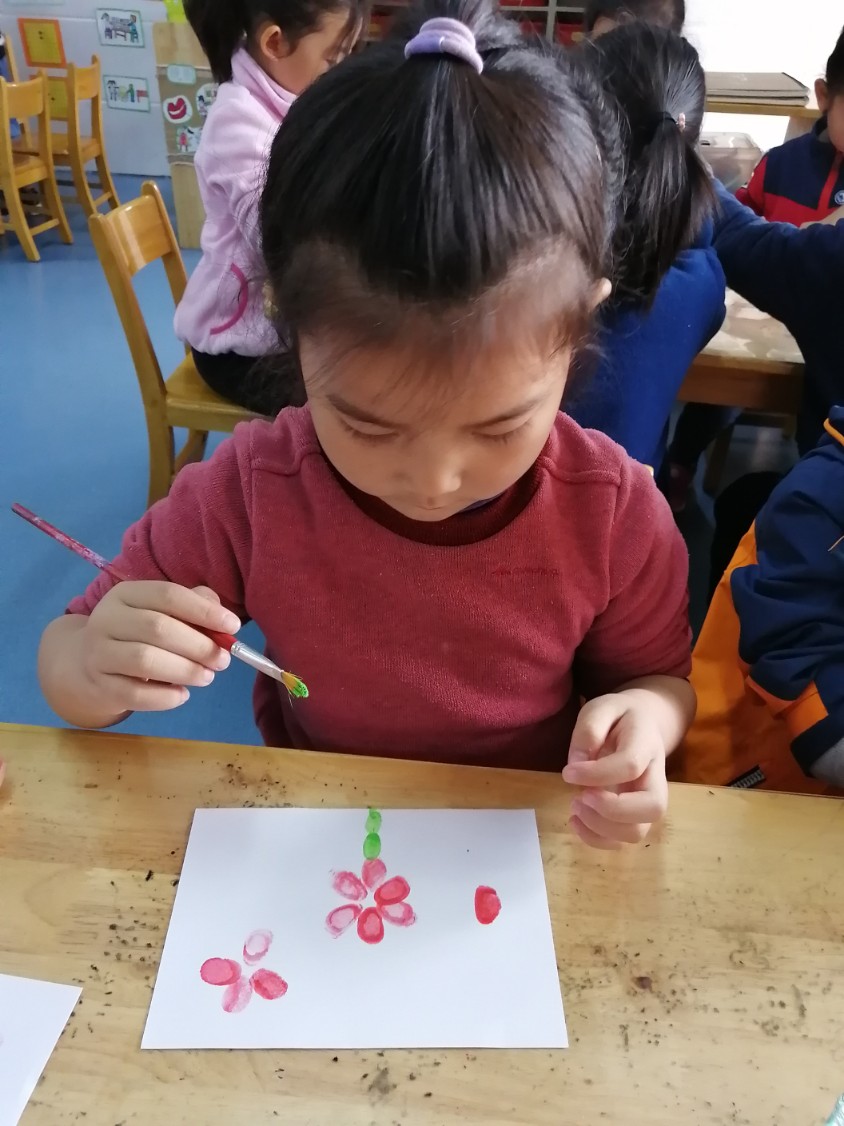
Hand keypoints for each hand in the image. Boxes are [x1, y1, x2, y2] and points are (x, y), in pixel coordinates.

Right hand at [80, 582, 239, 714]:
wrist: (88, 664)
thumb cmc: (138, 634)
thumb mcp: (163, 611)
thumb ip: (195, 606)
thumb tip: (222, 619)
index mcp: (126, 594)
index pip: (168, 595)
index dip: (203, 611)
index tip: (233, 626)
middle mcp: (107, 619)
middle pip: (158, 628)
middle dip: (199, 645)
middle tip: (223, 660)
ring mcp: (98, 653)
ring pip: (145, 660)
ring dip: (185, 671)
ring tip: (207, 677)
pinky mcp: (100, 685)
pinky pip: (135, 694)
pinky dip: (165, 697)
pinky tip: (182, 695)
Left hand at [562, 692, 668, 849]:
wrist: (643, 725)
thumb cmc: (619, 717)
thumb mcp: (601, 708)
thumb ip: (589, 729)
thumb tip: (577, 763)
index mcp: (647, 744)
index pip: (629, 765)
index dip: (596, 774)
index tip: (567, 772)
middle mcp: (656, 777)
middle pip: (652, 808)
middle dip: (611, 810)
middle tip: (580, 797)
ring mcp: (648, 801)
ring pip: (637, 831)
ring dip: (601, 828)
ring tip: (575, 807)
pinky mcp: (636, 815)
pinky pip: (623, 840)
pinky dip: (598, 839)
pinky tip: (577, 821)